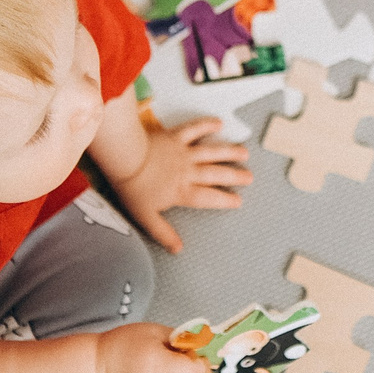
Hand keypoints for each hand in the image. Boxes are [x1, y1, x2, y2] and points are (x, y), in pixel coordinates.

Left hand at [100, 115, 251, 253]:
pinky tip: (219, 123)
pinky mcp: (176, 136)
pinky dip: (207, 125)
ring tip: (244, 153)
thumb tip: (177, 249)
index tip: (238, 201)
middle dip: (234, 177)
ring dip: (229, 152)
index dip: (225, 200)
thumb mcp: (146, 216)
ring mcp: (184, 153)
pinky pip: (195, 129)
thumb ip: (163, 232)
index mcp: (183, 192)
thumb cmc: (133, 187)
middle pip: (216, 174)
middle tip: (249, 177)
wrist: (125, 158)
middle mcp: (189, 172)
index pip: (209, 198)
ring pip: (212, 152)